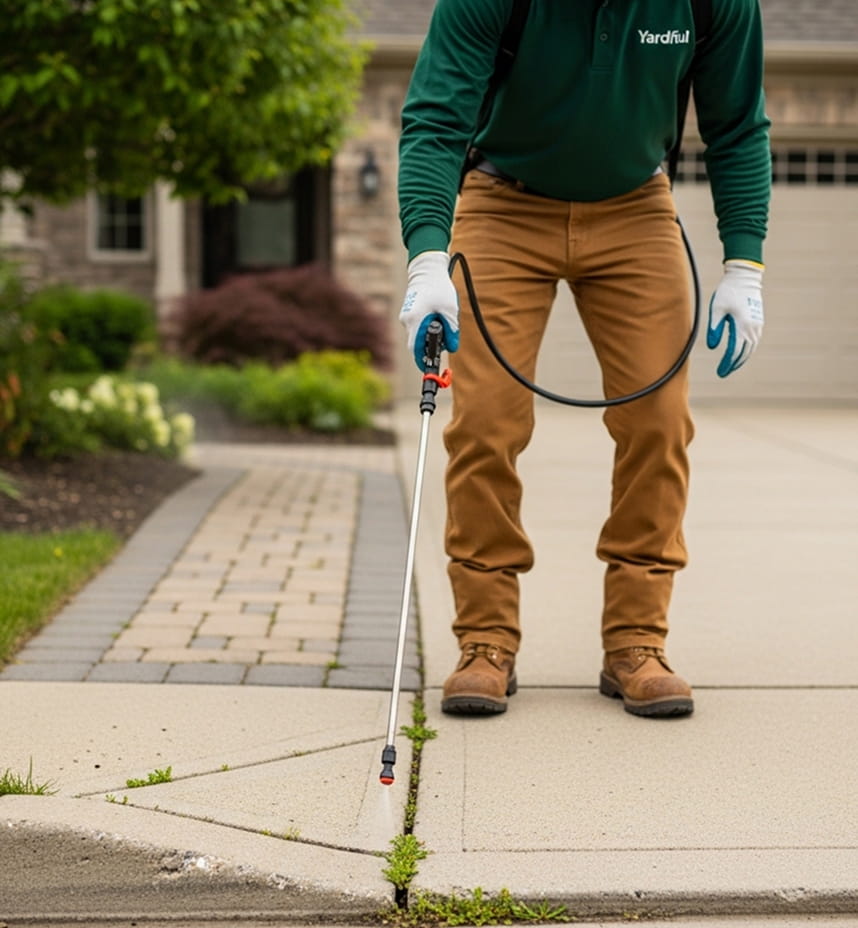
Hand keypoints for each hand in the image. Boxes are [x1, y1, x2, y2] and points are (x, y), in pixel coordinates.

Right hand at [399, 251, 459, 370]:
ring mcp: (406, 316)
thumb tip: (452, 348)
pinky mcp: (408, 312)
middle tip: (444, 341)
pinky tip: (436, 316)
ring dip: (428, 336)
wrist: (427, 269)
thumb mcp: (450, 310)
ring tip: (442, 321)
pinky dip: (426, 327)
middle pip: (415, 344)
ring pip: (416, 335)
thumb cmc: (439, 287)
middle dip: (428, 348)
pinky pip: (416, 326)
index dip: (422, 361)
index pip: (415, 349)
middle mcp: (407, 320)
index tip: (429, 368)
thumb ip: (452, 330)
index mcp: (415, 320)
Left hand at [707, 260, 763, 377]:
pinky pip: (754, 340)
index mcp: (742, 325)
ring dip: (741, 358)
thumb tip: (712, 347)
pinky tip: (740, 353)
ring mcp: (757, 324)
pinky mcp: (757, 320)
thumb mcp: (716, 309)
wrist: (744, 277)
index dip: (727, 363)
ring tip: (731, 366)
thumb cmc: (728, 292)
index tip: (720, 372)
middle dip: (734, 364)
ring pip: (751, 347)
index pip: (735, 351)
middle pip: (745, 352)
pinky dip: (747, 349)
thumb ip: (714, 329)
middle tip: (723, 372)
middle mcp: (753, 327)